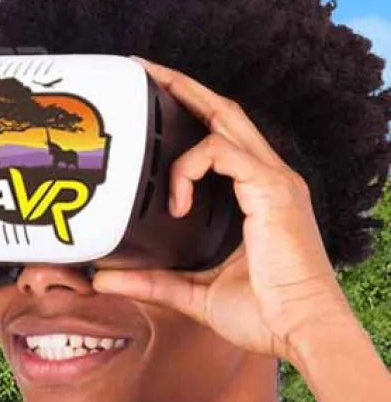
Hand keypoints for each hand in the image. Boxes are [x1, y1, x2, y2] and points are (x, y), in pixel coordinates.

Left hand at [91, 58, 352, 366]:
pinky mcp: (274, 191)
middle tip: (142, 69)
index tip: (148, 109)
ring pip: (225, 120)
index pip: (220, 139)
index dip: (188, 116)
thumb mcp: (191, 294)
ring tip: (148, 90)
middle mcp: (268, 179)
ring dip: (185, 102)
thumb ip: (149, 282)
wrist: (300, 332)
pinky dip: (191, 167)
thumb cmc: (263, 314)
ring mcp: (274, 181)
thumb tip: (103, 278)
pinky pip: (224, 153)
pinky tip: (174, 200)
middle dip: (183, 86)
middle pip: (225, 112)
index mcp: (255, 196)